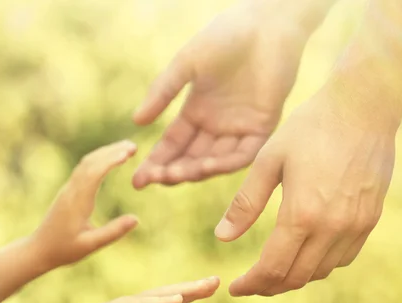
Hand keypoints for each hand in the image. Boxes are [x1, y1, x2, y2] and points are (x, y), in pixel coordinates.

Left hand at [32, 140, 138, 269]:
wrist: (38, 250)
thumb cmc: (64, 249)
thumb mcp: (91, 245)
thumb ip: (113, 232)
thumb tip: (136, 219)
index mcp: (77, 201)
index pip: (94, 173)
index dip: (111, 160)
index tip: (128, 153)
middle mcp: (72, 190)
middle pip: (91, 162)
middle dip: (111, 151)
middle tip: (133, 145)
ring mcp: (69, 189)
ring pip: (86, 163)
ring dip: (105, 153)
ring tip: (125, 149)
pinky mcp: (68, 191)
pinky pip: (83, 169)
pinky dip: (98, 160)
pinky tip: (109, 160)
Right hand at [50, 277, 219, 302]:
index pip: (171, 299)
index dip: (192, 293)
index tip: (213, 287)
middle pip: (170, 293)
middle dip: (194, 288)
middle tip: (217, 281)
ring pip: (159, 296)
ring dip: (182, 291)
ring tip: (204, 287)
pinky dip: (158, 302)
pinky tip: (175, 300)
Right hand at [132, 1, 309, 187]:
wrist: (264, 23)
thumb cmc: (224, 37)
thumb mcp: (186, 64)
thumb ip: (163, 92)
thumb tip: (137, 121)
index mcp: (197, 112)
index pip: (173, 145)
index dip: (155, 162)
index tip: (137, 180)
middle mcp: (216, 126)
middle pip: (191, 158)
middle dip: (170, 171)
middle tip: (152, 178)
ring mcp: (239, 128)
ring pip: (215, 161)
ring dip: (194, 170)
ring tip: (174, 174)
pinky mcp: (262, 127)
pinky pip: (243, 153)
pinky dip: (226, 162)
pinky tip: (207, 165)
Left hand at [216, 87, 397, 295]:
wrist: (363, 107)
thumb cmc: (309, 128)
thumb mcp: (268, 161)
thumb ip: (245, 203)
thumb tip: (222, 238)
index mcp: (302, 214)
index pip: (272, 268)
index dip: (251, 284)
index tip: (234, 288)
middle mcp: (332, 227)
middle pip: (297, 277)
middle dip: (269, 286)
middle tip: (250, 283)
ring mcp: (356, 225)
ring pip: (321, 272)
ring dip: (294, 277)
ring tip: (273, 271)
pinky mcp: (370, 219)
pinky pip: (343, 258)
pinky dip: (320, 264)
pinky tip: (305, 253)